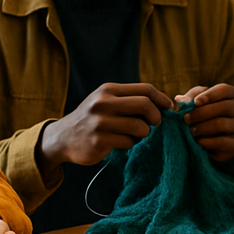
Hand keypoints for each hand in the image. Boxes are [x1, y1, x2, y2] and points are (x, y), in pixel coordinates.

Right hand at [38, 82, 173, 173]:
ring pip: (139, 127)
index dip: (162, 99)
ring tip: (135, 135)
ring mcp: (100, 122)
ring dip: (143, 134)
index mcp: (108, 90)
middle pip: (144, 104)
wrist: (63, 137)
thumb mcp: (105, 101)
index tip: (170, 108)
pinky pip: (128, 142)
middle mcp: (103, 102)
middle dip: (156, 117)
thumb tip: (164, 105)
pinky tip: (121, 143)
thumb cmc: (92, 119)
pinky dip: (130, 144)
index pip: (145, 89)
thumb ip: (129, 100)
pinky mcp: (99, 140)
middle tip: (156, 124)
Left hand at [175, 84, 233, 162]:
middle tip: (186, 119)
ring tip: (191, 131)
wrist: (218, 141)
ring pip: (223, 124)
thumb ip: (190, 99)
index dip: (210, 95)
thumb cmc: (205, 115)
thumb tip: (180, 100)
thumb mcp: (198, 104)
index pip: (225, 90)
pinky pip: (222, 142)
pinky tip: (198, 141)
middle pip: (225, 106)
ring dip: (202, 127)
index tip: (195, 102)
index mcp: (231, 95)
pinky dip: (206, 142)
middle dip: (201, 113)